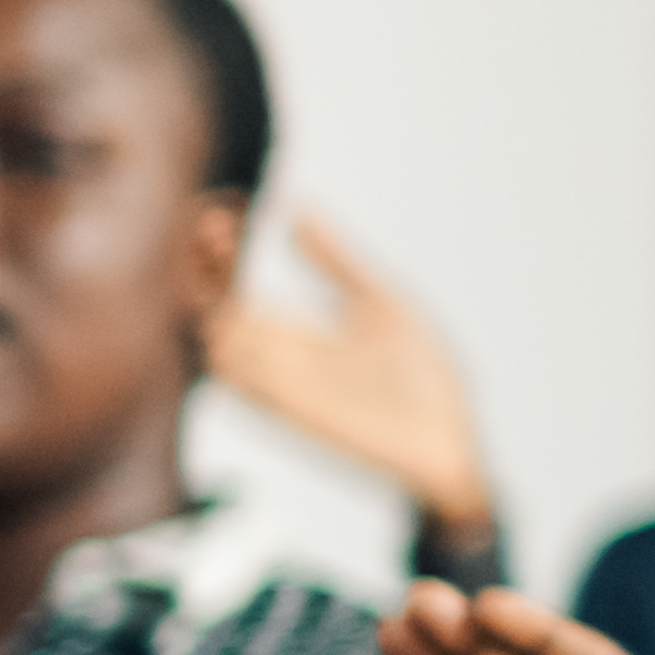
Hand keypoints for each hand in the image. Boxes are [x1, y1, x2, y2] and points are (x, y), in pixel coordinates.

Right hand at [205, 209, 500, 576]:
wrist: (449, 444)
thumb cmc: (423, 381)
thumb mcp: (383, 303)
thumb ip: (337, 262)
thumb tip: (298, 211)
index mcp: (295, 334)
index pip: (238, 288)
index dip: (222, 254)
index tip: (217, 211)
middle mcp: (277, 360)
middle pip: (217, 312)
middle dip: (205, 270)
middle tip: (206, 225)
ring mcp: (282, 387)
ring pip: (219, 345)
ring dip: (207, 308)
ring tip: (205, 265)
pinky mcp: (295, 413)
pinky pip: (244, 387)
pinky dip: (227, 357)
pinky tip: (222, 322)